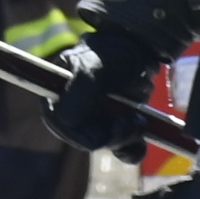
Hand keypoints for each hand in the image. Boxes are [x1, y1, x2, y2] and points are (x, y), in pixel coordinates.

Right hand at [45, 35, 162, 156]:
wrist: (138, 47)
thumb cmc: (109, 52)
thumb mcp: (91, 65)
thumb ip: (78, 89)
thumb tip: (64, 119)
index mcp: (58, 100)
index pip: (64, 127)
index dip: (85, 134)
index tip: (109, 127)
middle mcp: (75, 115)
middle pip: (89, 142)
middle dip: (113, 135)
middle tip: (131, 119)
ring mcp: (97, 123)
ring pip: (110, 146)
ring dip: (128, 137)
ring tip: (138, 118)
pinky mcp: (118, 130)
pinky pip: (125, 151)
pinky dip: (136, 146)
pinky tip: (142, 130)